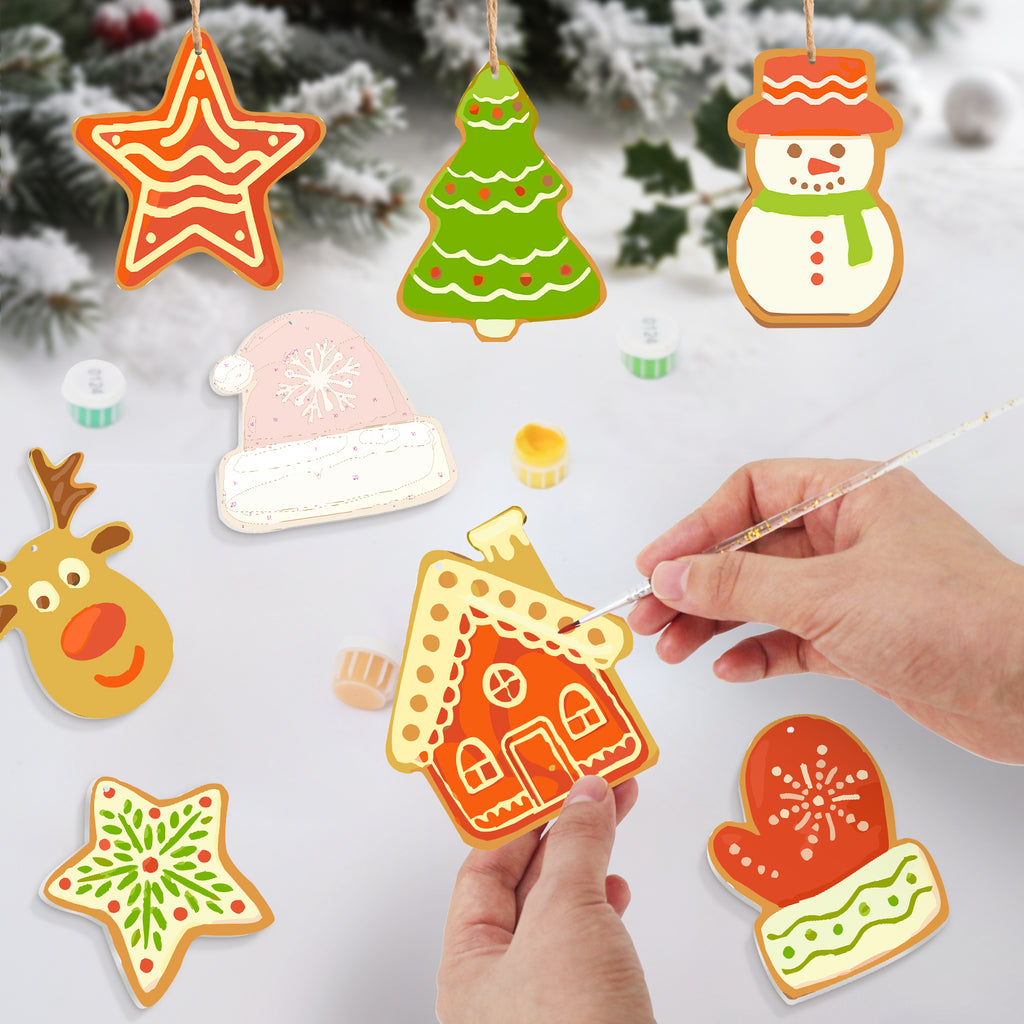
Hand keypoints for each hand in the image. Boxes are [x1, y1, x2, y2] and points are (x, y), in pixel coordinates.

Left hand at [436, 776, 654, 1023]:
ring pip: (561, 910)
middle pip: (527, 885)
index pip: (483, 871)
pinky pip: (587, 938)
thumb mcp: (566, 915)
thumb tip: (584, 799)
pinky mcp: (586, 1008)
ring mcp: (544, 999)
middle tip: (589, 787)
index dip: (517, 821)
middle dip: (563, 831)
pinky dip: (604, 905)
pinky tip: (615, 888)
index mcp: (468, 965)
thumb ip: (576, 847)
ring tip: (609, 815)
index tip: (546, 782)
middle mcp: (499, 985)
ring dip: (588, 861)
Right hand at [629, 459, 1023, 763]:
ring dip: (715, 622)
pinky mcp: (861, 639)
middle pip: (749, 550)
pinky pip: (790, 637)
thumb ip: (739, 587)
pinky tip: (729, 667)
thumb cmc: (956, 620)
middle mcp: (849, 536)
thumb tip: (671, 576)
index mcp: (850, 495)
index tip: (656, 565)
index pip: (752, 495)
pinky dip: (757, 652)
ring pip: (764, 597)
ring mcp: (854, 589)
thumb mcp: (828, 596)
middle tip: (649, 615)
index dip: (696, 528)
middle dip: (696, 584)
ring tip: (673, 647)